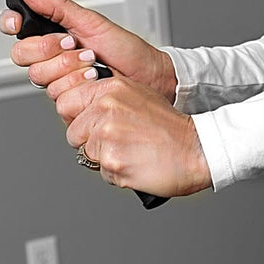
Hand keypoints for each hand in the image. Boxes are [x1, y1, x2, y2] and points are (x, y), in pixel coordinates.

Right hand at [0, 0, 175, 101]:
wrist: (146, 76)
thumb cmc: (125, 48)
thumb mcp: (92, 21)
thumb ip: (57, 7)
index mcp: (53, 32)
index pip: (16, 26)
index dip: (11, 23)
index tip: (18, 23)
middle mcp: (51, 56)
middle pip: (22, 54)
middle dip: (48, 48)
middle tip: (73, 43)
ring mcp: (58, 78)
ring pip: (38, 75)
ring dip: (68, 66)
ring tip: (91, 61)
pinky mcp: (67, 100)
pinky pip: (55, 95)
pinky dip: (77, 83)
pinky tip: (92, 79)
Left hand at [57, 74, 212, 197]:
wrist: (197, 149)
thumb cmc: (171, 128)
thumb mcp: (139, 95)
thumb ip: (109, 98)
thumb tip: (84, 109)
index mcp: (111, 89)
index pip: (66, 102)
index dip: (77, 118)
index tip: (89, 125)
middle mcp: (106, 108)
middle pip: (72, 132)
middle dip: (87, 141)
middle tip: (114, 142)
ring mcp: (107, 135)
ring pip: (86, 155)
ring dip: (104, 159)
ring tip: (131, 152)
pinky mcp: (112, 161)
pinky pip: (101, 173)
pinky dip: (116, 174)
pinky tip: (136, 163)